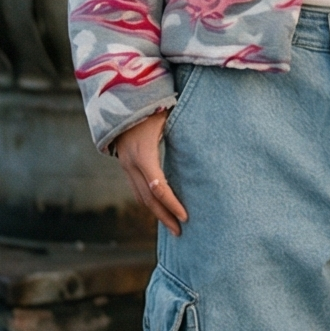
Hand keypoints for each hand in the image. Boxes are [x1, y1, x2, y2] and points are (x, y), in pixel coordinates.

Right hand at [115, 110, 187, 233]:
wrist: (119, 98)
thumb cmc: (151, 105)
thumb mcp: (168, 117)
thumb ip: (183, 132)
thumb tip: (209, 144)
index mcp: (143, 154)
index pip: (158, 187)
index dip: (172, 204)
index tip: (186, 217)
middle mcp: (131, 162)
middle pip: (147, 198)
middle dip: (164, 216)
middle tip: (180, 232)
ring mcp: (125, 164)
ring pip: (140, 196)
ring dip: (156, 212)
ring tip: (172, 225)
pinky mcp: (125, 164)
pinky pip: (137, 188)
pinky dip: (149, 201)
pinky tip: (161, 208)